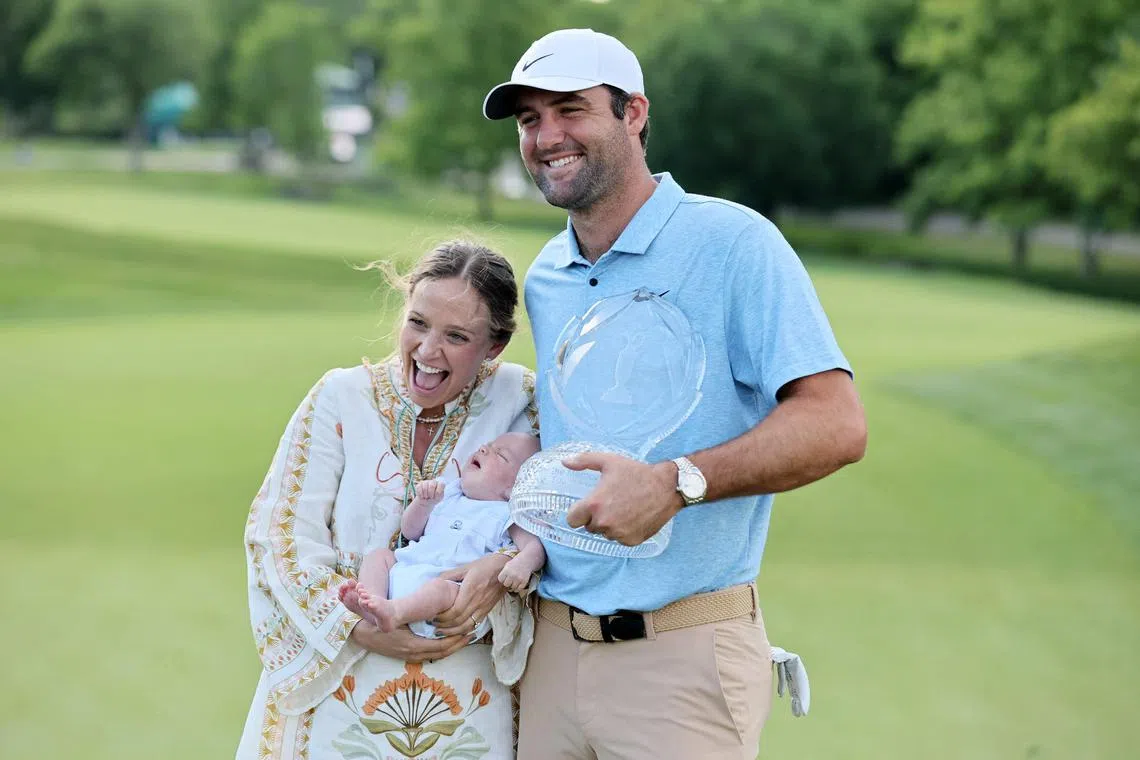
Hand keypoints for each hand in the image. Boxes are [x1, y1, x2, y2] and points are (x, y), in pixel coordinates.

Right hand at [350, 620, 468, 662]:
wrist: (361, 634)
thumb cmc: (378, 623)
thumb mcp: (395, 618)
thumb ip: (411, 615)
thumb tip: (435, 611)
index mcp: (412, 644)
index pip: (441, 646)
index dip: (457, 640)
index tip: (469, 630)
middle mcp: (413, 653)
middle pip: (443, 652)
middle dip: (459, 643)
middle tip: (472, 633)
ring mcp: (410, 656)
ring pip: (437, 654)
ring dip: (452, 646)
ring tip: (464, 636)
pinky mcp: (407, 655)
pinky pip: (430, 654)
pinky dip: (442, 648)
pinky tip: (447, 640)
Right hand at [415, 479, 444, 506]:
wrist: (425, 502)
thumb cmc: (434, 499)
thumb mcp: (438, 499)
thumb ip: (439, 495)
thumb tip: (437, 491)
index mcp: (440, 484)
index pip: (441, 484)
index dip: (438, 491)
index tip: (437, 496)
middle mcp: (433, 482)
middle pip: (432, 486)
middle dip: (431, 494)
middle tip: (431, 497)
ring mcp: (426, 482)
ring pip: (425, 488)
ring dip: (426, 495)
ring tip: (427, 497)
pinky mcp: (420, 484)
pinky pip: (419, 489)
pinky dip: (421, 495)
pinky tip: (422, 496)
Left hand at [431, 553, 510, 636]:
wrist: (505, 568)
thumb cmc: (484, 565)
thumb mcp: (466, 567)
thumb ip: (450, 575)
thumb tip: (435, 581)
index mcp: (471, 589)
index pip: (455, 611)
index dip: (443, 617)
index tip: (434, 616)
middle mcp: (478, 601)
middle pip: (460, 621)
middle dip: (445, 626)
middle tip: (433, 625)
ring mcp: (484, 607)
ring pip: (467, 626)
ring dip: (453, 632)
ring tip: (442, 631)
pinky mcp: (487, 610)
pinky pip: (475, 625)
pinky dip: (464, 631)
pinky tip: (456, 631)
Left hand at [497, 558, 532, 591]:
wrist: (526, 560)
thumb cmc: (515, 563)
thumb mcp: (507, 565)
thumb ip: (503, 573)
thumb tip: (500, 583)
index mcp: (506, 570)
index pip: (500, 580)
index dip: (502, 579)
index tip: (505, 577)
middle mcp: (512, 575)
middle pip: (506, 584)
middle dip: (507, 582)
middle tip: (510, 580)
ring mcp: (519, 578)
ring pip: (513, 588)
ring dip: (513, 585)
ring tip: (514, 581)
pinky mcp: (524, 581)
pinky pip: (519, 589)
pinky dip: (518, 588)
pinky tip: (518, 584)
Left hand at [564, 453, 682, 545]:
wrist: (667, 487)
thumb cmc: (637, 473)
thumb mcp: (609, 461)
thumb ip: (584, 461)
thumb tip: (564, 462)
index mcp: (594, 505)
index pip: (571, 520)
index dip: (578, 513)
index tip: (587, 507)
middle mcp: (604, 523)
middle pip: (589, 526)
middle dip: (596, 517)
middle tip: (611, 503)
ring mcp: (618, 534)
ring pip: (605, 533)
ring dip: (610, 525)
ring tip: (624, 508)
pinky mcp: (631, 541)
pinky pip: (620, 539)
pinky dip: (624, 531)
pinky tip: (634, 517)